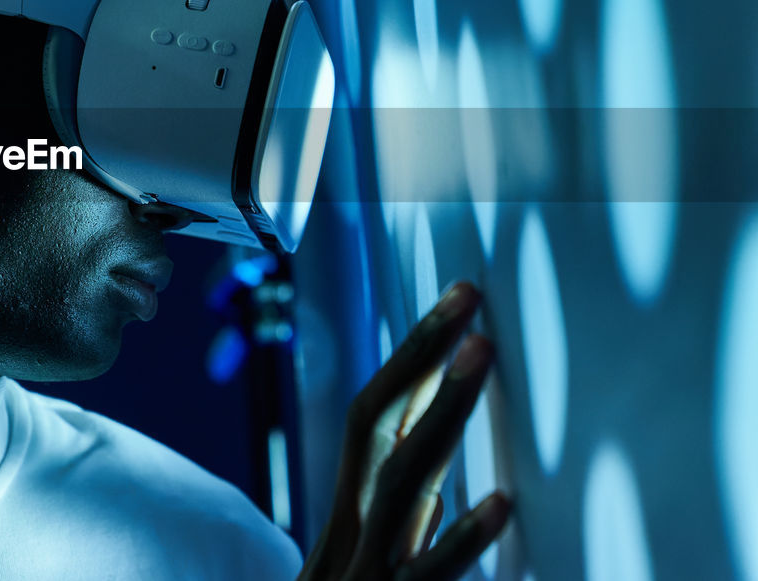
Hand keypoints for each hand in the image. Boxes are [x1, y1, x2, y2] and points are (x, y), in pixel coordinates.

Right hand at [298, 282, 510, 580]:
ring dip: (443, 414)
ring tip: (483, 356)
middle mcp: (351, 525)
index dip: (413, 352)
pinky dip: (460, 540)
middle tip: (469, 300)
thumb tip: (439, 452)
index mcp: (351, 506)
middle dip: (421, 355)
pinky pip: (426, 575)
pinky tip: (501, 505)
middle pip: (376, 424)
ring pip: (400, 480)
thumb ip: (399, 507)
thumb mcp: (370, 551)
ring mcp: (366, 570)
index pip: (373, 411)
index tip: (457, 300)